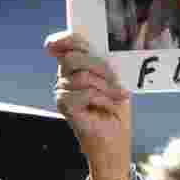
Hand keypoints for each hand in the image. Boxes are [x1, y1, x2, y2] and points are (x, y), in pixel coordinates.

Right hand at [44, 31, 131, 179]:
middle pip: (73, 57)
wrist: (115, 140)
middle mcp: (64, 77)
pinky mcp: (65, 107)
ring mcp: (62, 92)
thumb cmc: (115, 109)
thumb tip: (105, 49)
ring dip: (105, 86)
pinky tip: (109, 105)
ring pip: (81, 76)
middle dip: (99, 66)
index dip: (66, 38)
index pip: (63, 44)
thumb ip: (105, 62)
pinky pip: (83, 93)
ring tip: (116, 96)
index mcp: (75, 67)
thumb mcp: (114, 80)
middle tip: (115, 79)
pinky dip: (101, 98)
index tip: (78, 41)